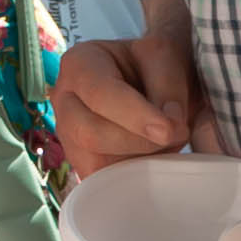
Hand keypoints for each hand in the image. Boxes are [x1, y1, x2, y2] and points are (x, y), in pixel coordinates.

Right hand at [51, 24, 213, 177]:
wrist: (157, 84)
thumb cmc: (158, 66)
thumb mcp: (169, 56)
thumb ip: (168, 85)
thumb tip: (167, 126)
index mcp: (79, 64)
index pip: (99, 94)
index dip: (135, 116)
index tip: (170, 129)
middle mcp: (64, 100)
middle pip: (89, 134)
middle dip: (139, 142)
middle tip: (176, 134)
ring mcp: (68, 136)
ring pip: (95, 164)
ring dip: (140, 161)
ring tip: (164, 143)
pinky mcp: (82, 164)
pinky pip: (102, 185)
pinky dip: (134, 179)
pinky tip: (153, 162)